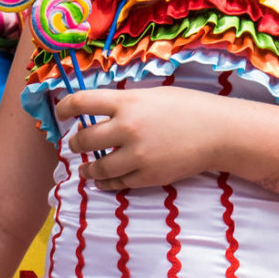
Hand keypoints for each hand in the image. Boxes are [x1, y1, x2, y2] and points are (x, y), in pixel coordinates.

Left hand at [55, 85, 232, 189]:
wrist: (218, 132)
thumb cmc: (186, 107)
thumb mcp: (150, 95)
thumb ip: (123, 104)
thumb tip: (97, 112)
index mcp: (126, 103)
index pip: (81, 102)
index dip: (64, 107)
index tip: (60, 113)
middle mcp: (127, 128)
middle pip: (83, 139)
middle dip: (74, 143)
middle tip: (75, 143)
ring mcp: (136, 155)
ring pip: (96, 166)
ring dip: (86, 167)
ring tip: (85, 167)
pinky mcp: (147, 177)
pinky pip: (116, 182)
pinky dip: (105, 181)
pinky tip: (101, 179)